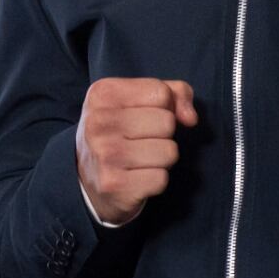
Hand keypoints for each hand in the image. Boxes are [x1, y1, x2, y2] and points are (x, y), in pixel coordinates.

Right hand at [76, 77, 196, 226]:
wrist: (88, 177)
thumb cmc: (120, 132)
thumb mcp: (138, 101)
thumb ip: (173, 93)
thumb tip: (190, 118)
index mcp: (102, 94)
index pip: (160, 93)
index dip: (164, 107)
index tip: (144, 117)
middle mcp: (98, 122)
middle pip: (167, 122)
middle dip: (163, 134)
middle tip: (141, 141)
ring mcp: (104, 154)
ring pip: (169, 152)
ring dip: (161, 159)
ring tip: (139, 159)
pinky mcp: (114, 184)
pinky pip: (161, 179)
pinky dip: (155, 180)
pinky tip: (136, 177)